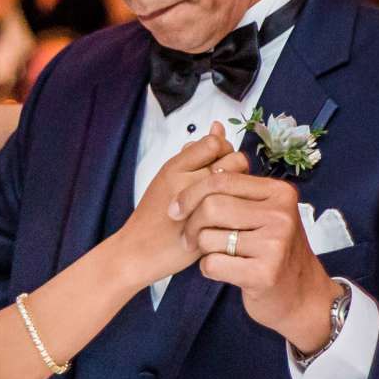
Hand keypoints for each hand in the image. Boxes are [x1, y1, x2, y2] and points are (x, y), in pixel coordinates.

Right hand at [114, 133, 238, 289]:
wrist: (138, 251)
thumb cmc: (153, 214)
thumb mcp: (167, 177)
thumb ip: (192, 154)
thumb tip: (217, 127)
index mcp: (174, 167)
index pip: (215, 142)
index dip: (223, 149)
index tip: (218, 163)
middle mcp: (187, 181)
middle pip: (233, 159)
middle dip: (237, 168)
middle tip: (227, 183)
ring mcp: (199, 205)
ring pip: (240, 183)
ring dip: (241, 188)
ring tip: (228, 197)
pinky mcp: (209, 226)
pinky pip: (236, 207)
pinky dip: (238, 207)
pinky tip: (229, 213)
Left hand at [171, 168, 340, 352]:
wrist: (302, 295)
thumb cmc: (274, 250)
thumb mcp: (266, 214)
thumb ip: (239, 191)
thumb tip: (206, 153)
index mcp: (280, 193)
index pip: (222, 180)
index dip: (190, 193)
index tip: (175, 209)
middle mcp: (281, 215)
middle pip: (211, 206)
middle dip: (191, 224)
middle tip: (187, 239)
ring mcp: (275, 245)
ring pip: (208, 237)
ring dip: (202, 249)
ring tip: (216, 255)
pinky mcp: (264, 274)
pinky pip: (212, 264)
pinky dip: (208, 268)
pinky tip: (223, 271)